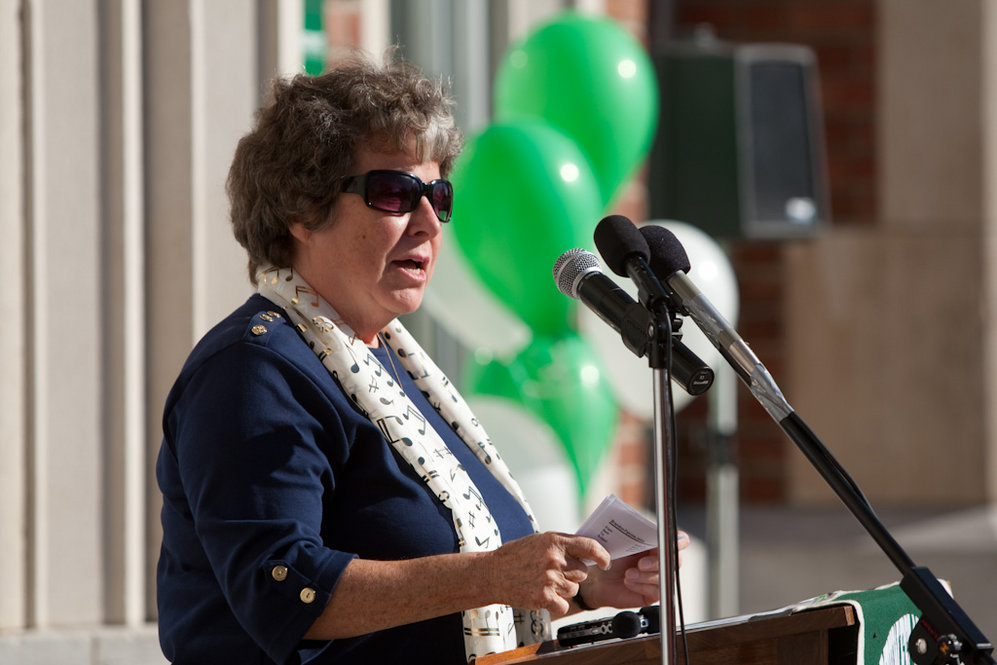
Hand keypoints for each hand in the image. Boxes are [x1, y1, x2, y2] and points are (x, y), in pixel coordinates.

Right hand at [485, 532, 610, 617]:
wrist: (491, 573)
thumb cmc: (515, 556)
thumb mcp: (539, 541)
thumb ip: (562, 544)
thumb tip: (588, 550)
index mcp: (554, 541)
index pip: (590, 546)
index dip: (603, 555)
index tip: (606, 562)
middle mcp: (554, 559)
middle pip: (582, 573)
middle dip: (573, 576)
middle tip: (553, 574)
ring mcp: (549, 578)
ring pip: (573, 589)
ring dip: (563, 590)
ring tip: (543, 583)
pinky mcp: (543, 597)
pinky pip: (564, 604)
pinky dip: (556, 604)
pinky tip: (542, 595)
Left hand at [579, 530, 689, 609]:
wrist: (598, 578)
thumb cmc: (609, 555)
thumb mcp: (619, 540)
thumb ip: (632, 531)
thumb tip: (639, 521)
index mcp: (657, 542)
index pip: (679, 540)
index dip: (679, 541)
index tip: (667, 543)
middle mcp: (661, 559)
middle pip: (675, 560)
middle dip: (656, 561)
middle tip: (640, 563)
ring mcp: (658, 577)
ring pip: (664, 576)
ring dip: (645, 576)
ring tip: (628, 574)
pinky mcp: (653, 593)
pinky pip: (656, 591)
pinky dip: (641, 586)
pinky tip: (628, 582)